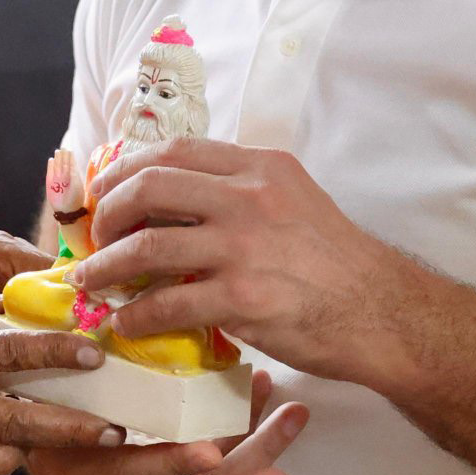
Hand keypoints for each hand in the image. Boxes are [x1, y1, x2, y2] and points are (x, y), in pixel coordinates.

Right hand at [29, 371, 308, 474]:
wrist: (57, 465)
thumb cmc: (57, 433)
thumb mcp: (58, 424)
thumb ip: (81, 407)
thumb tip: (92, 354)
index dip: (176, 465)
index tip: (209, 453)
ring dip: (262, 451)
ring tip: (295, 414)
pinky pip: (227, 465)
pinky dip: (252, 435)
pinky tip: (272, 401)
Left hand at [78, 138, 423, 379]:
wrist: (384, 312)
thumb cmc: (337, 261)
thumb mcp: (293, 199)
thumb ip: (240, 192)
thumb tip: (172, 202)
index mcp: (259, 166)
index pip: (173, 151)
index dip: (125, 169)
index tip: (104, 192)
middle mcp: (249, 197)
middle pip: (149, 186)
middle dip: (107, 211)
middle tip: (95, 235)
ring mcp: (245, 247)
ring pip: (147, 246)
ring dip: (106, 267)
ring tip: (91, 282)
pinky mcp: (244, 298)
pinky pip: (168, 304)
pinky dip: (136, 314)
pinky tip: (126, 323)